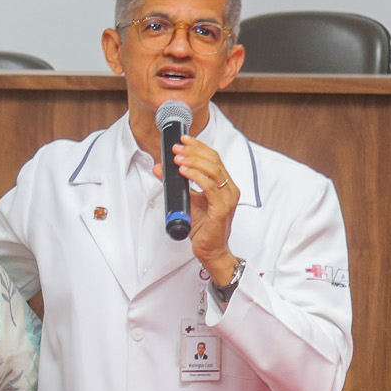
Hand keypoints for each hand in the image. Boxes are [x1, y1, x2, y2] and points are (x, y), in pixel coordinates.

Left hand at [169, 135, 240, 285]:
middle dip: (193, 151)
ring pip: (213, 170)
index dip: (198, 146)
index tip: (183, 140)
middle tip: (176, 148)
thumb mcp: (187, 200)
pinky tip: (184, 172)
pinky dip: (196, 176)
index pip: (214, 158)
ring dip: (193, 161)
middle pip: (214, 160)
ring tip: (177, 158)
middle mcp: (229, 189)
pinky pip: (210, 187)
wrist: (211, 250)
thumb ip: (175, 184)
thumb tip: (160, 168)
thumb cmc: (203, 228)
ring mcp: (227, 199)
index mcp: (224, 185)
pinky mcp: (222, 209)